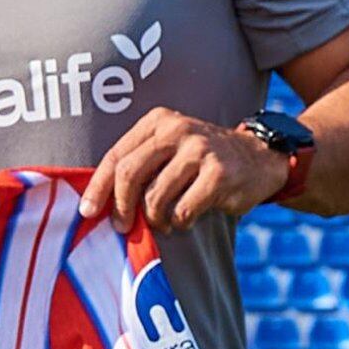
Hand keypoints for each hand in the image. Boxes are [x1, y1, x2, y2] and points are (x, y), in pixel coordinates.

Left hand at [85, 108, 286, 232]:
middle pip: (129, 174)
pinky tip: (185, 220)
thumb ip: (139, 166)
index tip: (87, 212)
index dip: (98, 187)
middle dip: (120, 206)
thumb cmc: (201, 161)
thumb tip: (97, 204)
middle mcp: (177, 130)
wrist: (260, 157)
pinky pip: (183, 210)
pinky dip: (178, 223)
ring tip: (162, 223)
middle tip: (122, 227)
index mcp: (158, 122)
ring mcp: (201, 150)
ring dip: (154, 220)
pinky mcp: (219, 173)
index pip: (116, 156)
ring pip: (155, 197)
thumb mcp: (169, 150)